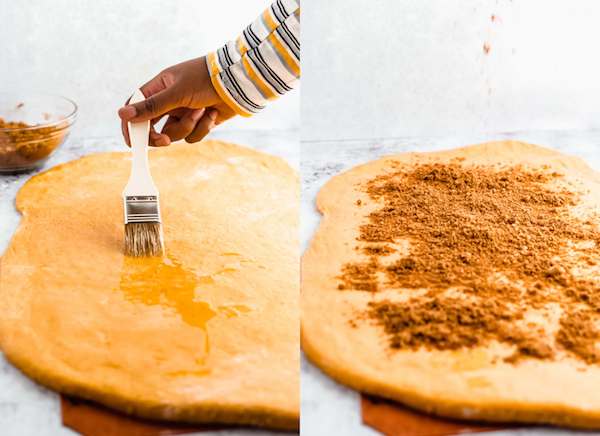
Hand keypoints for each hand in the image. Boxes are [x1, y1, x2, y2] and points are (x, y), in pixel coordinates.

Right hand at [118, 57, 235, 146]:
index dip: (131, 127)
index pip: (134, 109)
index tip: (134, 143)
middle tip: (165, 141)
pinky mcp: (197, 123)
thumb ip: (151, 106)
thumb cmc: (205, 79)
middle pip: (152, 128)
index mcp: (157, 89)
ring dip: (189, 126)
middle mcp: (167, 102)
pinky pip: (192, 136)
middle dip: (160, 136)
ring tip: (202, 111)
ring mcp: (182, 113)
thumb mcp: (177, 92)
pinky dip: (203, 128)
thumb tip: (122, 114)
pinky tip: (213, 113)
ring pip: (174, 134)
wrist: (237, 84)